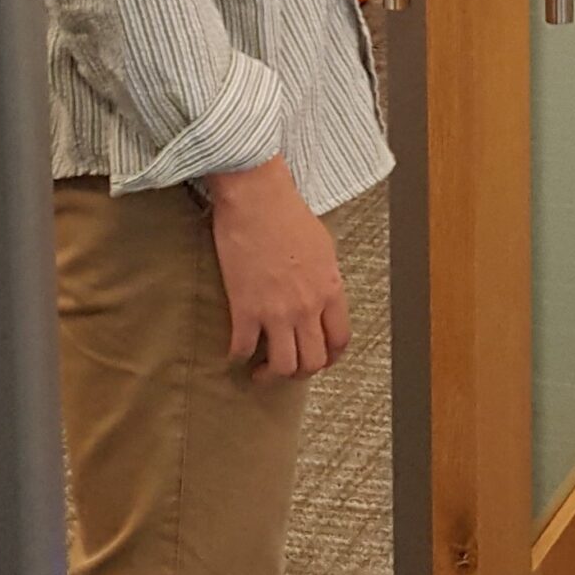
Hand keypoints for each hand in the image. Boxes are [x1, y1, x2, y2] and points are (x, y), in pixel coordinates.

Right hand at [205, 156, 349, 378]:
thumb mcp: (323, 247)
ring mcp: (277, 311)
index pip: (340, 340)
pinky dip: (237, 356)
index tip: (318, 359)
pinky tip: (234, 352)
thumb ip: (324, 279)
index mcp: (330, 290)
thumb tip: (319, 296)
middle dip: (300, 373)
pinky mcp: (245, 309)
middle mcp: (308, 307)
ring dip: (271, 375)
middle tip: (286, 368)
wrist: (256, 199)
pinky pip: (243, 349)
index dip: (330, 357)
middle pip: (313, 361)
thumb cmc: (288, 214)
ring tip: (260, 371)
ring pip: (283, 366)